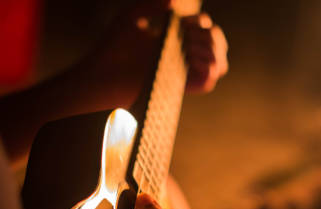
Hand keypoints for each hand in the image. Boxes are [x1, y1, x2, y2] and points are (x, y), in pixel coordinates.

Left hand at [79, 1, 227, 107]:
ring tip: (189, 47)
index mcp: (173, 39)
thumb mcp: (130, 16)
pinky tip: (190, 57)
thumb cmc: (111, 48)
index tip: (181, 22)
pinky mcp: (179, 87)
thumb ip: (152, 3)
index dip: (200, 21)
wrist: (101, 76)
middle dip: (211, 34)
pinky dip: (208, 67)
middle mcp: (181, 57)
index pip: (204, 28)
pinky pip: (208, 82)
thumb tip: (175, 4)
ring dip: (212, 50)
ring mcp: (182, 73)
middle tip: (186, 35)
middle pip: (217, 44)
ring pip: (219, 63)